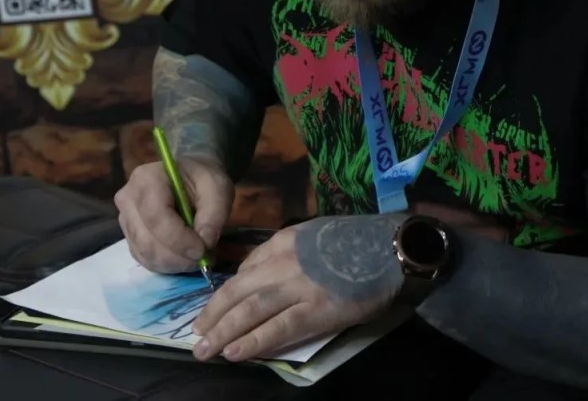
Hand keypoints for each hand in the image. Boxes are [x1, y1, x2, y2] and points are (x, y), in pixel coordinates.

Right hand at [114, 157, 233, 273]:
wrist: (189, 174)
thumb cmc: (203, 177)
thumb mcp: (218, 187)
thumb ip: (214, 214)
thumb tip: (205, 243)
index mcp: (147, 179)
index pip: (156, 218)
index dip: (179, 240)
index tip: (204, 250)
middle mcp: (128, 199)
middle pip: (148, 241)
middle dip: (179, 257)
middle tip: (205, 259)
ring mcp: (125, 218)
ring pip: (146, 254)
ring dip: (175, 263)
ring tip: (198, 257)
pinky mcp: (129, 235)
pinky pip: (144, 258)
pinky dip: (167, 264)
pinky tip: (184, 257)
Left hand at [191, 214, 404, 361]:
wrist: (391, 249)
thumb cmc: (356, 243)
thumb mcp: (313, 234)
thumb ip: (283, 252)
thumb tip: (254, 276)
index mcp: (284, 241)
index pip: (244, 269)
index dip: (224, 294)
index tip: (214, 311)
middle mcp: (285, 262)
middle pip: (238, 291)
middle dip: (213, 315)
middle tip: (196, 334)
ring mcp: (300, 287)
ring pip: (250, 311)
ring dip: (222, 332)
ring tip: (204, 349)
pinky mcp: (317, 310)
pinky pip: (278, 328)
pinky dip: (253, 342)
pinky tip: (234, 353)